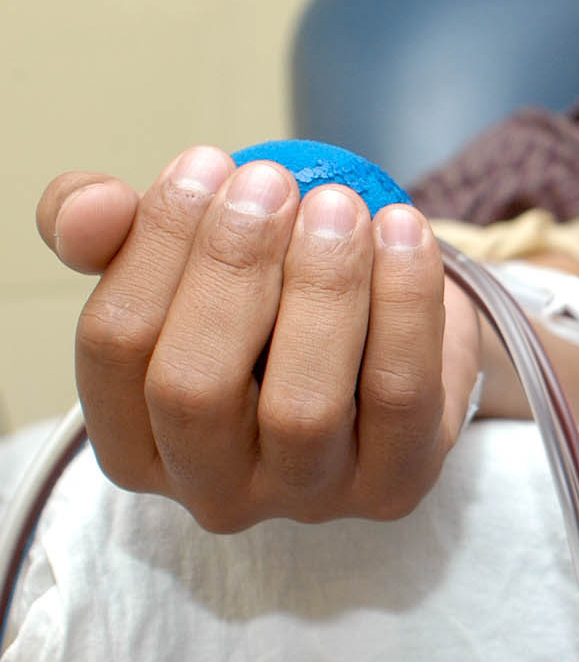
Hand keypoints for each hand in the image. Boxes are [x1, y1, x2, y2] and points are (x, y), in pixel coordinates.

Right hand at [35, 145, 480, 531]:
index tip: (208, 163)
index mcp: (137, 442)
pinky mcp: (397, 483)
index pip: (115, 345)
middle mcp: (214, 488)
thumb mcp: (185, 261)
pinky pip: (400, 394)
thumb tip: (92, 208)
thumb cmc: (268, 305)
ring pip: (303, 407)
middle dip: (232, 268)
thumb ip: (114, 229)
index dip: (156, 245)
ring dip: (322, 287)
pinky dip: (404, 301)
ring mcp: (309, 498)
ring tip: (338, 205)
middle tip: (272, 182)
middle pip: (195, 388)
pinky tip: (401, 229)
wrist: (390, 340)